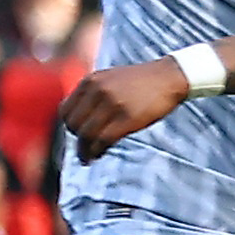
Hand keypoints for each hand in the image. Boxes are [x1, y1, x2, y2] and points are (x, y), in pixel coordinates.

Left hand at [59, 57, 190, 162]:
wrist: (169, 77)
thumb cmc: (140, 81)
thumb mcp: (109, 79)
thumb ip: (92, 94)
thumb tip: (77, 119)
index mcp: (90, 81)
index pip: (65, 110)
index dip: (68, 125)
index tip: (75, 134)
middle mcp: (97, 91)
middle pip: (73, 124)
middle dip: (76, 138)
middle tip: (84, 146)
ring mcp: (112, 104)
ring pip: (86, 134)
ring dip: (84, 150)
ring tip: (88, 157)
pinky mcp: (127, 118)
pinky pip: (103, 140)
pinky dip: (97, 151)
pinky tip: (98, 155)